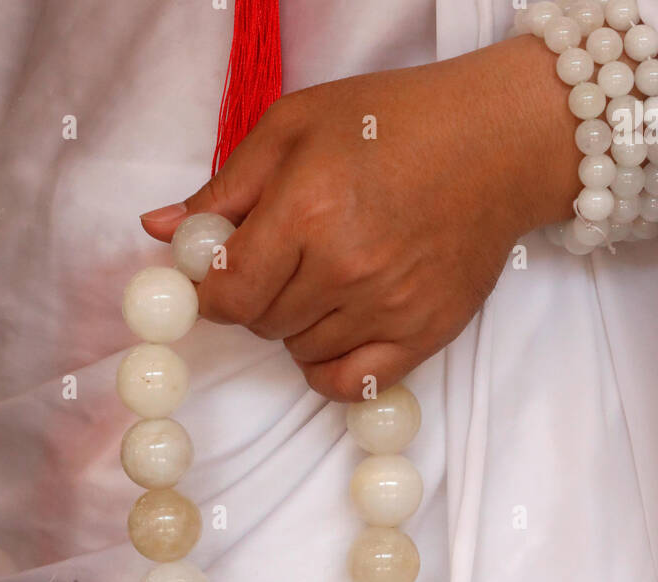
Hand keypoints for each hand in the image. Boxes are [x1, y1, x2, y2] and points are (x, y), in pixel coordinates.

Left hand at [141, 36, 578, 400]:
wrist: (497, 144)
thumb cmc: (393, 123)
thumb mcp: (294, 127)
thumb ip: (224, 188)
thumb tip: (160, 231)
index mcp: (306, 211)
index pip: (228, 292)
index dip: (211, 289)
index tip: (220, 273)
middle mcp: (346, 269)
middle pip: (262, 324)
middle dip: (258, 297)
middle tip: (285, 258)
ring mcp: (388, 309)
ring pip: (302, 353)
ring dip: (298, 325)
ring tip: (325, 277)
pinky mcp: (422, 337)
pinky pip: (349, 384)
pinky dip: (329, 367)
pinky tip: (335, 331)